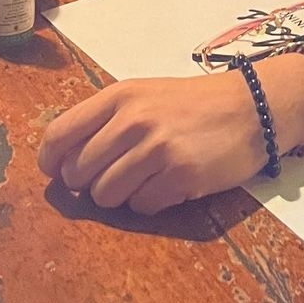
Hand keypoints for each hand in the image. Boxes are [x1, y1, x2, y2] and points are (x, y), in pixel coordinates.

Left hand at [37, 74, 267, 214]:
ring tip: (148, 176)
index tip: (56, 171)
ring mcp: (156, 148)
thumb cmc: (195, 103)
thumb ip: (107, 121)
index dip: (51, 160)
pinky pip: (141, 207)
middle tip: (117, 173)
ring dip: (122, 194)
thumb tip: (65, 163)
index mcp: (120, 96)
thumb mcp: (146, 95)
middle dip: (91, 181)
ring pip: (105, 195)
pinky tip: (171, 182)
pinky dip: (152, 201)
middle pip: (78, 172)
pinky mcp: (179, 175)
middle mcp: (133, 119)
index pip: (60, 133)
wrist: (253, 106)